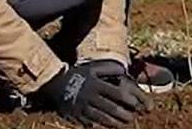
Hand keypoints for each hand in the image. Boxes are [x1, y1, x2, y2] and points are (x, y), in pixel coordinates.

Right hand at [34, 60, 149, 127]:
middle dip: (123, 114)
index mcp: (96, 84)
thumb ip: (108, 68)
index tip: (136, 104)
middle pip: (110, 108)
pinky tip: (109, 126)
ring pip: (102, 118)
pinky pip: (91, 123)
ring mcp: (83, 107)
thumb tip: (124, 70)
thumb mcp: (92, 68)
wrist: (55, 85)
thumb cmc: (78, 75)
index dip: (127, 99)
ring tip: (123, 124)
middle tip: (132, 118)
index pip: (115, 93)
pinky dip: (101, 126)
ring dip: (114, 122)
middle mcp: (90, 96)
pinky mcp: (77, 116)